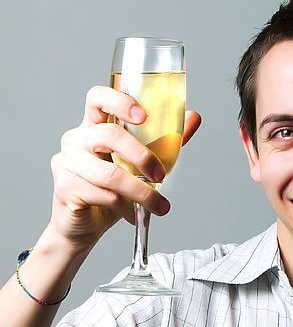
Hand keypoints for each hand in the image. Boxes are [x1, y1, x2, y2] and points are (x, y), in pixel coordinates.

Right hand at [47, 86, 201, 253]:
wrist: (82, 227)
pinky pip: (103, 195)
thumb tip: (194, 117)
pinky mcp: (65, 188)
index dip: (119, 101)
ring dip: (141, 192)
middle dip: (142, 156)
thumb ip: (164, 141)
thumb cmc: (109, 191)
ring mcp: (66, 163)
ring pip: (110, 173)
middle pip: (109, 134)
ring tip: (159, 206)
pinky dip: (125, 207)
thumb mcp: (140, 165)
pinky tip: (133, 215)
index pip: (97, 98)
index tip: (144, 116)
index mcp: (93, 126)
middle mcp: (75, 140)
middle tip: (162, 176)